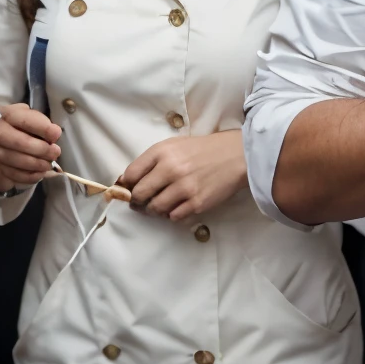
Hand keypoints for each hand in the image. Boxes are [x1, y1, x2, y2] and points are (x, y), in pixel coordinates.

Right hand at [0, 102, 59, 193]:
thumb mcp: (39, 119)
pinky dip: (30, 176)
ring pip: (16, 160)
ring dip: (37, 164)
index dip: (43, 128)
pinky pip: (15, 175)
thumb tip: (54, 135)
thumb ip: (46, 125)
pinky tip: (41, 173)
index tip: (56, 135)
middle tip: (56, 152)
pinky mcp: (1, 167)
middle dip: (41, 149)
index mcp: (11, 115)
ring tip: (49, 163)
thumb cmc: (32, 126)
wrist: (16, 137)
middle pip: (19, 143)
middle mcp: (0, 132)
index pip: (24, 120)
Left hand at [117, 130, 247, 219]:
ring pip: (154, 209)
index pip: (131, 175)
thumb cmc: (203, 150)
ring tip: (161, 205)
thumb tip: (126, 181)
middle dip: (137, 201)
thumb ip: (151, 161)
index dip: (127, 185)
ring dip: (154, 210)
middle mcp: (171, 169)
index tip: (130, 189)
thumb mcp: (174, 146)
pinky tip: (179, 206)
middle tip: (141, 202)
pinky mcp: (197, 203)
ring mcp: (184, 187)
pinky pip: (174, 217)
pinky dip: (173, 214)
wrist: (238, 155)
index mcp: (162, 151)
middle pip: (139, 195)